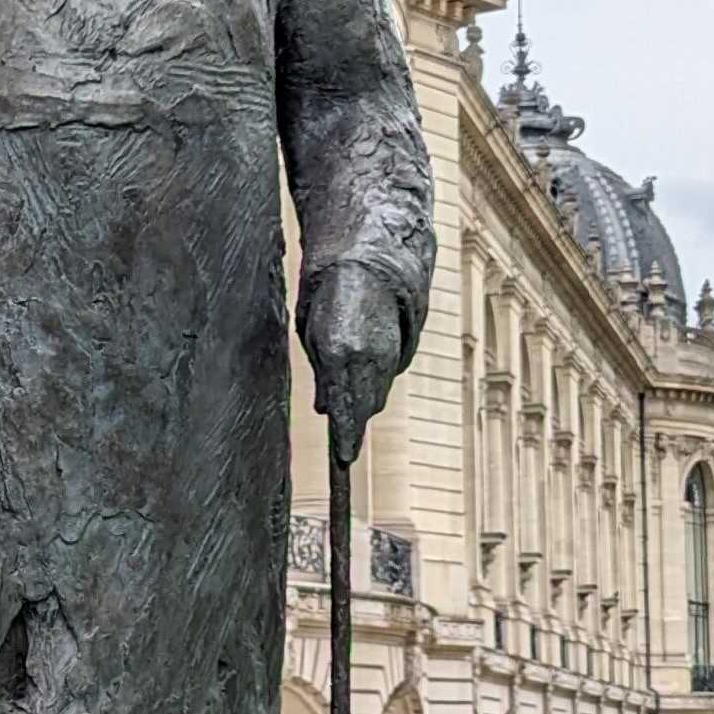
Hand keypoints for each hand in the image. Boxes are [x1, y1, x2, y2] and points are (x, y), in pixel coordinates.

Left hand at [303, 264, 408, 465]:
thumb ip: (322, 373)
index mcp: (338, 353)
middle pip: (365, 407)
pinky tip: (363, 377)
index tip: (343, 457)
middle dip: (354, 422)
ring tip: (349, 401)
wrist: (369, 256)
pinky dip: (376, 384)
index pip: (345, 408)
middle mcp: (367, 357)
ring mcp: (388, 352)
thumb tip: (325, 407)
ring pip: (378, 394)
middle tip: (344, 437)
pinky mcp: (401, 346)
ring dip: (364, 402)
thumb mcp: (311, 332)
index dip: (346, 437)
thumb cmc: (326, 292)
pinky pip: (388, 378)